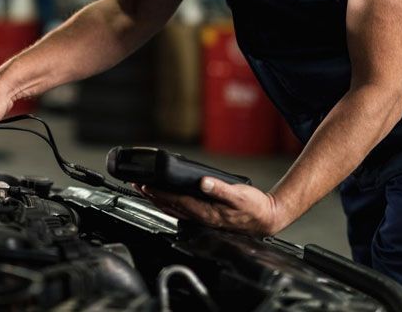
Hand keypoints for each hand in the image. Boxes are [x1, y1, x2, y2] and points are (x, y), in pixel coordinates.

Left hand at [140, 177, 282, 235]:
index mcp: (206, 212)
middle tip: (136, 184)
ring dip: (157, 199)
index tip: (145, 184)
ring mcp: (201, 218)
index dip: (159, 193)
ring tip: (144, 189)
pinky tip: (164, 197)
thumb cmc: (254, 208)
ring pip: (172, 209)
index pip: (176, 201)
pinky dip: (168, 202)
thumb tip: (203, 183)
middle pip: (169, 206)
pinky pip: (180, 210)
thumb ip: (220, 189)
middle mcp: (200, 217)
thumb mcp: (240, 195)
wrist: (265, 219)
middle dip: (151, 195)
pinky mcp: (204, 216)